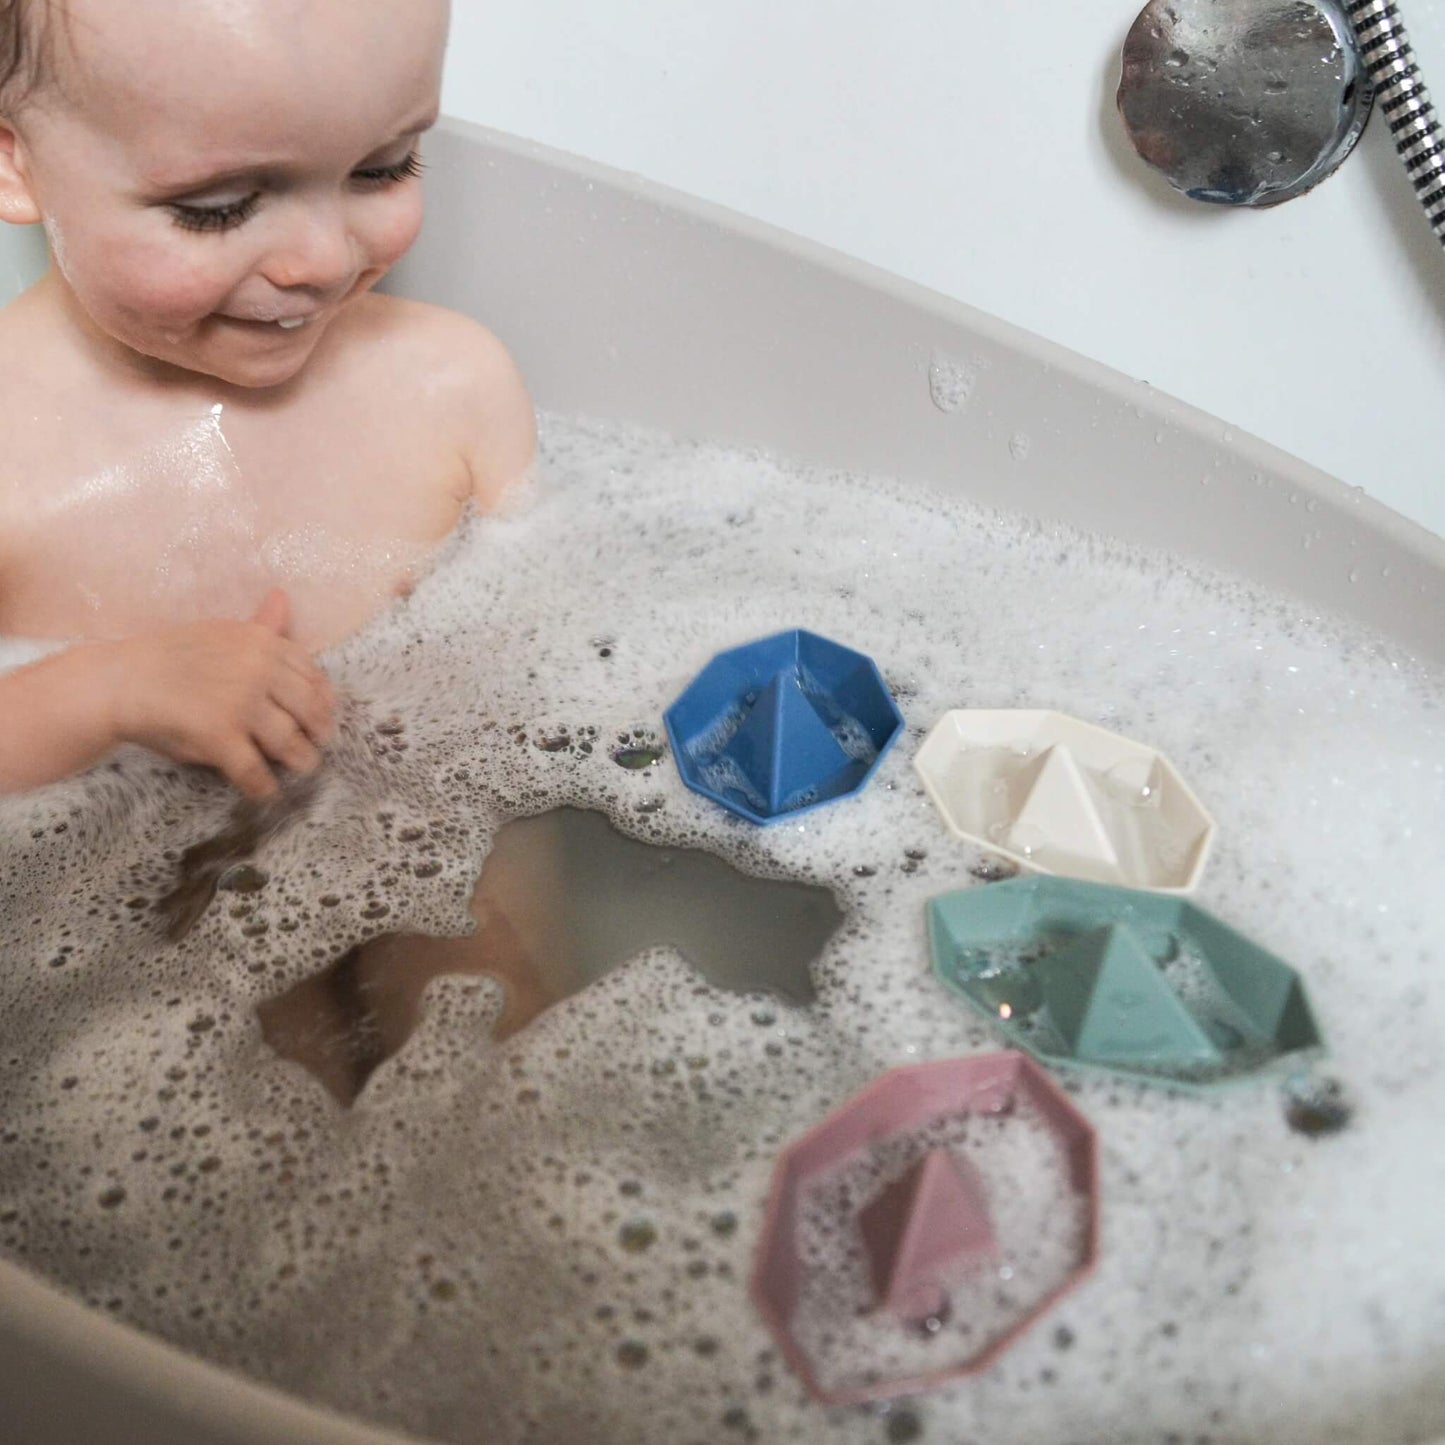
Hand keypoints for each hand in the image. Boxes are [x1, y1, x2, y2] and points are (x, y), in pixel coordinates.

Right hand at [101, 589, 336, 799]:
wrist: (119, 680)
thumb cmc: (169, 656)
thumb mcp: (219, 633)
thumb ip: (259, 626)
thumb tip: (282, 598)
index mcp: (262, 644)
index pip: (312, 675)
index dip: (322, 700)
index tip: (323, 714)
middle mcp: (259, 671)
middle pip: (310, 710)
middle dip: (320, 732)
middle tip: (318, 746)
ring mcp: (241, 705)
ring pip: (290, 742)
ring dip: (302, 761)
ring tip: (302, 768)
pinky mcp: (221, 738)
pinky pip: (255, 771)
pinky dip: (264, 787)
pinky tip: (265, 793)